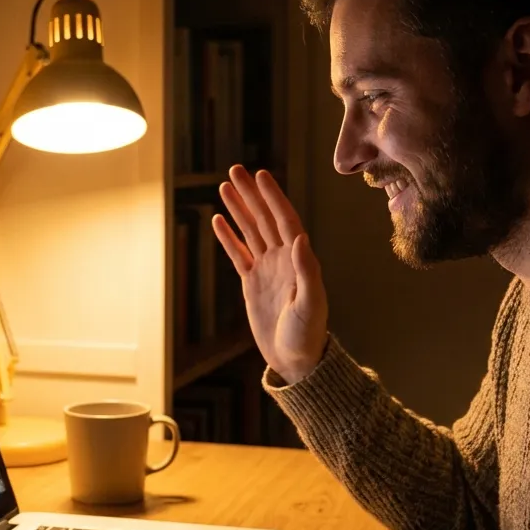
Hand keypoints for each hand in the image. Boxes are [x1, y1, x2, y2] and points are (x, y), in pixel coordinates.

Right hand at [213, 166, 328, 383]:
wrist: (295, 359)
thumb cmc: (307, 334)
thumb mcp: (310, 304)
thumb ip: (307, 271)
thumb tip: (299, 238)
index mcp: (299, 259)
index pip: (284, 220)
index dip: (273, 197)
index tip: (261, 176)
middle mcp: (283, 259)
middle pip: (265, 218)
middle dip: (251, 194)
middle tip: (235, 170)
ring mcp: (266, 269)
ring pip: (250, 231)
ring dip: (239, 209)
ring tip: (225, 186)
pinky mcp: (252, 282)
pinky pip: (238, 253)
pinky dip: (228, 237)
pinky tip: (218, 219)